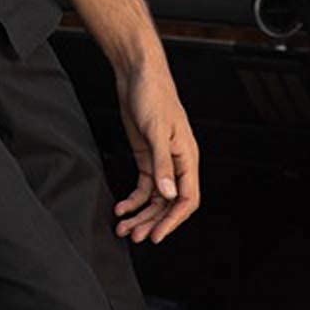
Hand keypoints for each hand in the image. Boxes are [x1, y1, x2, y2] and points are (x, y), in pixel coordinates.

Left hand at [112, 59, 199, 243]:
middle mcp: (177, 163)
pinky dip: (133, 199)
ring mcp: (161, 160)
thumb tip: (168, 195)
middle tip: (135, 236)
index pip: (187, 199)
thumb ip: (162, 163)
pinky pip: (143, 186)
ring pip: (155, 198)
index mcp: (187, 157)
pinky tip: (121, 208)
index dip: (173, 220)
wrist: (137, 73)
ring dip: (141, 215)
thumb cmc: (153, 94)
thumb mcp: (157, 130)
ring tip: (124, 228)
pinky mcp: (146, 156)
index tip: (157, 235)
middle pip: (169, 204)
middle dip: (152, 222)